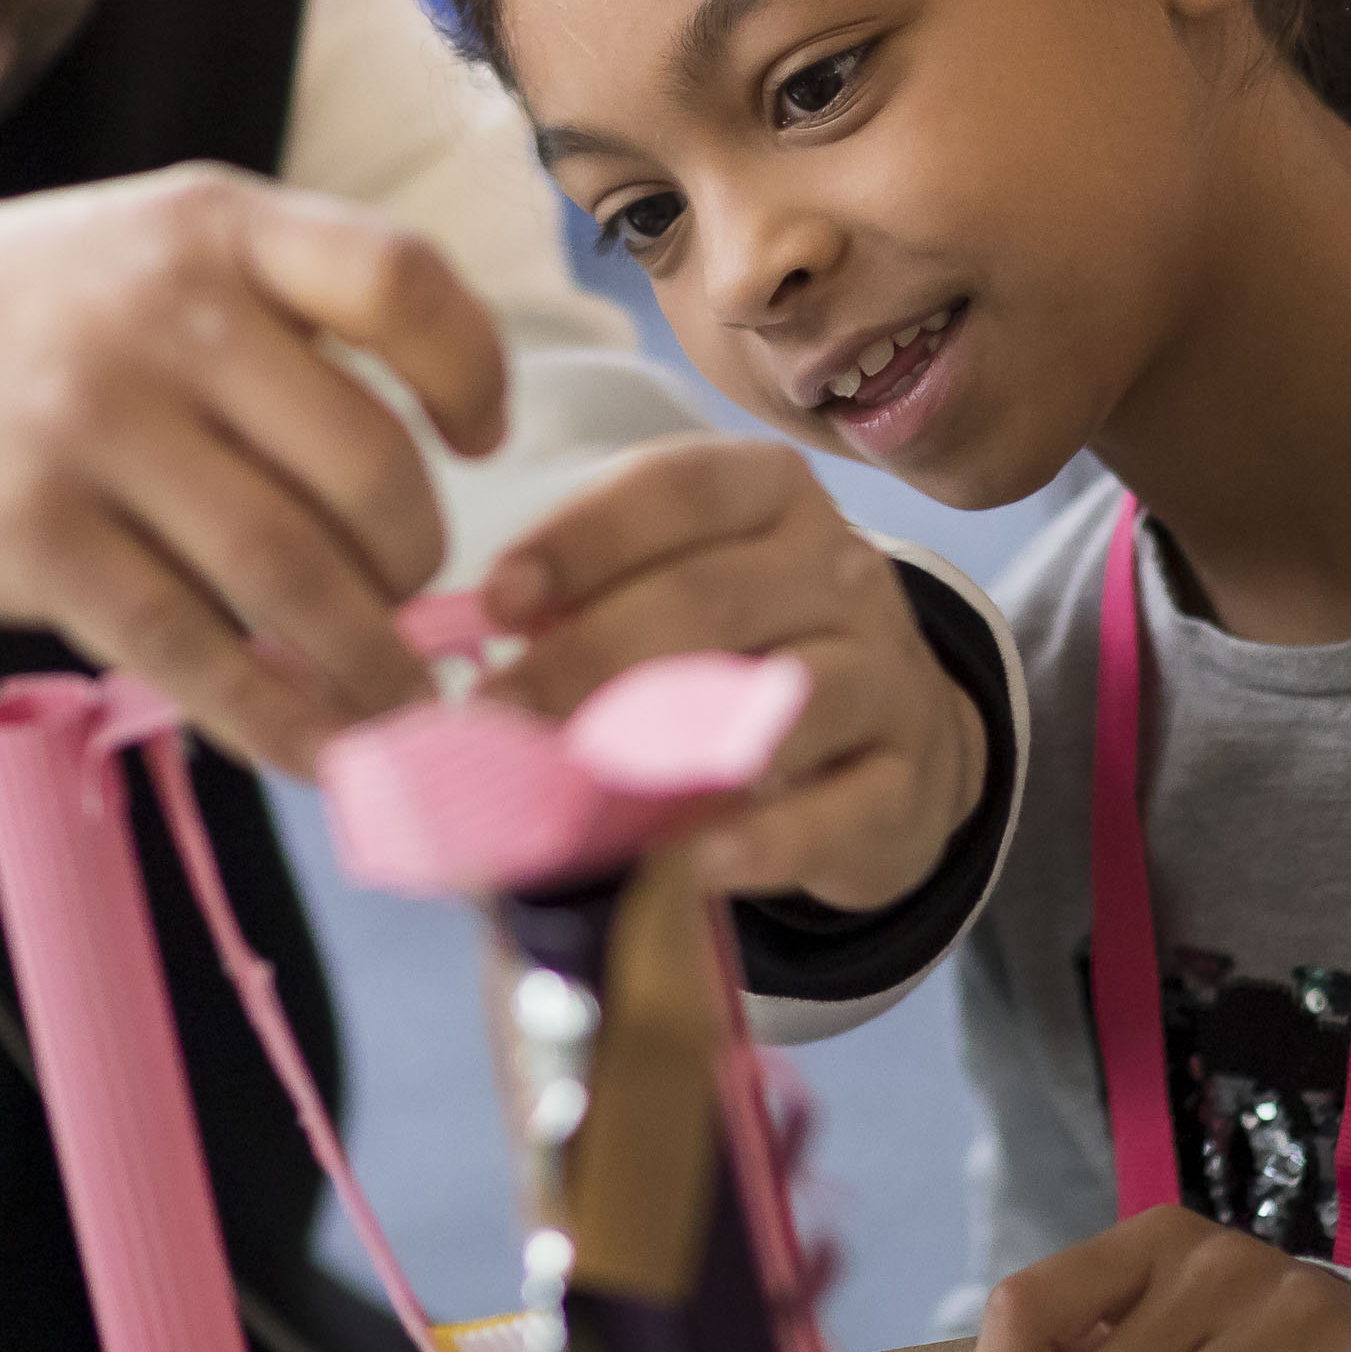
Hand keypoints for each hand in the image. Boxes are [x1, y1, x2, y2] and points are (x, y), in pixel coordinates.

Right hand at [0, 167, 509, 773]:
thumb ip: (271, 321)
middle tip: (415, 602)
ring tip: (403, 711)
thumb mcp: (140, 246)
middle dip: (417, 562)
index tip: (481, 436)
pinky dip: (278, 722)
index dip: (470, 369)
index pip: (400, 280)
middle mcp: (160, 314)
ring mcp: (91, 428)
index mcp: (209, 225)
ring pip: (293, 575)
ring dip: (372, 667)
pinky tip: (319, 753)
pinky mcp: (31, 539)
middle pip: (368, 464)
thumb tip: (422, 471)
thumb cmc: (7, 315)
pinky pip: (195, 654)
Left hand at [479, 440, 981, 910]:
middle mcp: (840, 569)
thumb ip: (580, 605)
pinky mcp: (909, 781)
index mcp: (768, 496)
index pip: (677, 490)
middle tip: (498, 717)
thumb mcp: (672, 598)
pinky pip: (839, 809)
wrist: (895, 742)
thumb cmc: (742, 655)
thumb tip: (441, 647)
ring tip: (576, 790)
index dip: (583, 540)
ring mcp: (886, 674)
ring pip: (787, 696)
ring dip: (670, 746)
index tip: (497, 599)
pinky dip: (766, 840)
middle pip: (714, 598)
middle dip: (590, 658)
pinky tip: (696, 861)